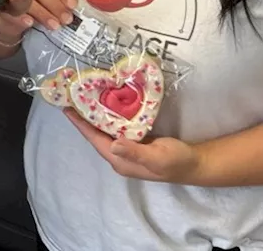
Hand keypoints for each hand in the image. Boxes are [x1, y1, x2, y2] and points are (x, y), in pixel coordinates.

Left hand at [63, 108, 202, 182]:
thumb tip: (112, 144)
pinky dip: (110, 117)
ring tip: (84, 98)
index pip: (95, 140)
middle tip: (73, 98)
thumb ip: (135, 151)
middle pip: (96, 135)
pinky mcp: (135, 142)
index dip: (81, 125)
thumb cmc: (176, 161)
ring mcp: (127, 149)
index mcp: (120, 161)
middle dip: (84, 119)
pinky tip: (107, 105)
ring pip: (105, 131)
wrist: (195, 164)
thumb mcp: (157, 158)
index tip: (67, 109)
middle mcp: (119, 155)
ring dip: (95, 117)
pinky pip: (117, 129)